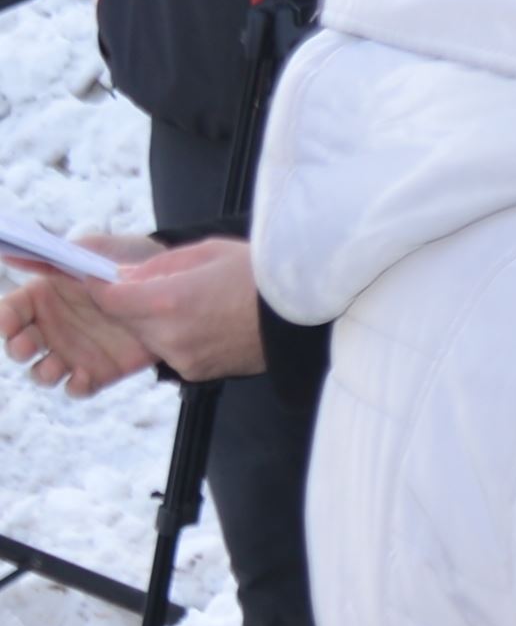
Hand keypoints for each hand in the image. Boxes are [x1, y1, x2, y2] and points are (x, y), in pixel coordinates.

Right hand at [6, 233, 160, 394]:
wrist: (172, 286)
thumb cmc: (128, 261)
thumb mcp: (94, 250)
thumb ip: (53, 256)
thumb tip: (8, 254)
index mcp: (45, 297)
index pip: (12, 311)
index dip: (5, 319)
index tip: (7, 323)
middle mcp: (53, 327)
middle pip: (21, 346)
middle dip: (18, 348)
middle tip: (27, 345)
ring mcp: (75, 351)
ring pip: (44, 371)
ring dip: (43, 373)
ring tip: (54, 367)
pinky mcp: (100, 369)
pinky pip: (78, 387)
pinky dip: (76, 386)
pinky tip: (83, 377)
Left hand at [101, 237, 266, 383]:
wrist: (304, 317)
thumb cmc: (263, 276)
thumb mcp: (209, 251)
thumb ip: (158, 264)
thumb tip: (126, 276)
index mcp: (169, 300)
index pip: (108, 298)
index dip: (100, 285)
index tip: (101, 276)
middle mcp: (170, 335)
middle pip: (124, 320)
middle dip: (130, 303)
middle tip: (153, 285)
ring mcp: (183, 358)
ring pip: (146, 337)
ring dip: (153, 321)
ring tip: (189, 303)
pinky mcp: (196, 373)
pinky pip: (169, 352)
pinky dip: (175, 338)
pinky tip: (205, 322)